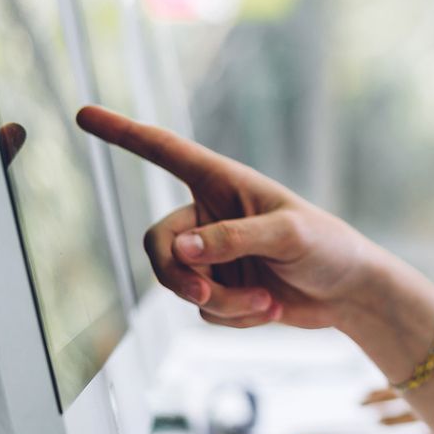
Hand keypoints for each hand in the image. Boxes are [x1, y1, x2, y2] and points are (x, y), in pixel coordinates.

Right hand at [77, 105, 381, 329]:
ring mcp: (213, 256)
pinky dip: (234, 318)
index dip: (123, 133)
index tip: (84, 114)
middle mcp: (210, 216)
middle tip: (204, 297)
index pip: (164, 152)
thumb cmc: (328, 246)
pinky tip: (270, 310)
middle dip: (177, 276)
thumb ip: (234, 239)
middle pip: (158, 244)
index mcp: (224, 183)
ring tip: (267, 303)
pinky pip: (203, 312)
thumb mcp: (288, 235)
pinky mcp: (221, 291)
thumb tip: (181, 249)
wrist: (349, 292)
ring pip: (182, 286)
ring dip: (222, 304)